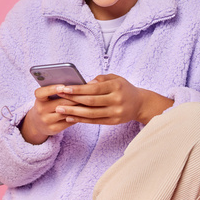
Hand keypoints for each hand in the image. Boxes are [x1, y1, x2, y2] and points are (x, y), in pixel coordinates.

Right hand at [20, 83, 81, 144]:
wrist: (38, 123)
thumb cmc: (47, 105)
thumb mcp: (46, 98)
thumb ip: (57, 92)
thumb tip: (75, 85)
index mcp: (39, 100)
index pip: (41, 93)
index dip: (51, 89)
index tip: (63, 86)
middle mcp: (41, 110)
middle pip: (60, 103)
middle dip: (74, 98)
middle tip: (87, 92)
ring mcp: (47, 121)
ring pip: (66, 112)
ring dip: (79, 107)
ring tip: (89, 101)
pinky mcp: (53, 129)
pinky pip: (69, 121)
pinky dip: (77, 116)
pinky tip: (85, 111)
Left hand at [54, 74, 173, 125]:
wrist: (140, 104)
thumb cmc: (123, 88)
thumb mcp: (116, 78)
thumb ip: (101, 79)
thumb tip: (85, 84)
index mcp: (116, 87)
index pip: (94, 89)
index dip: (78, 89)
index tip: (64, 88)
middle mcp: (117, 100)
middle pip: (91, 102)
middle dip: (72, 100)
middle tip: (58, 98)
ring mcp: (115, 113)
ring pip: (91, 114)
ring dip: (73, 112)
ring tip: (59, 110)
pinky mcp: (113, 122)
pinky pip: (94, 122)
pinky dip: (81, 120)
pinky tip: (70, 118)